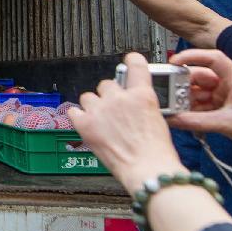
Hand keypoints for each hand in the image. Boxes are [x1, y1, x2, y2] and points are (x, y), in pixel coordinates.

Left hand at [67, 53, 183, 192]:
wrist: (147, 169)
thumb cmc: (156, 152)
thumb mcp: (158, 119)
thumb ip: (142, 105)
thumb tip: (134, 104)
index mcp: (141, 94)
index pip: (134, 64)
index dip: (131, 61)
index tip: (128, 61)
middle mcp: (119, 98)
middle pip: (107, 84)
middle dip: (110, 95)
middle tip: (115, 110)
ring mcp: (100, 110)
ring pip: (89, 96)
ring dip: (94, 105)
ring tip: (101, 119)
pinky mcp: (85, 124)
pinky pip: (74, 112)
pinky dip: (79, 117)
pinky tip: (86, 123)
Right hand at [167, 49, 231, 149]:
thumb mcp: (227, 125)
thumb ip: (197, 122)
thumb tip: (174, 120)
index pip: (213, 58)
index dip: (192, 56)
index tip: (175, 62)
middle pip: (202, 76)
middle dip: (186, 85)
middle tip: (172, 95)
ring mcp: (230, 96)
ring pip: (202, 91)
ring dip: (190, 100)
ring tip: (178, 110)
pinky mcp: (228, 107)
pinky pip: (207, 104)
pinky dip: (197, 109)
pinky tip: (187, 117)